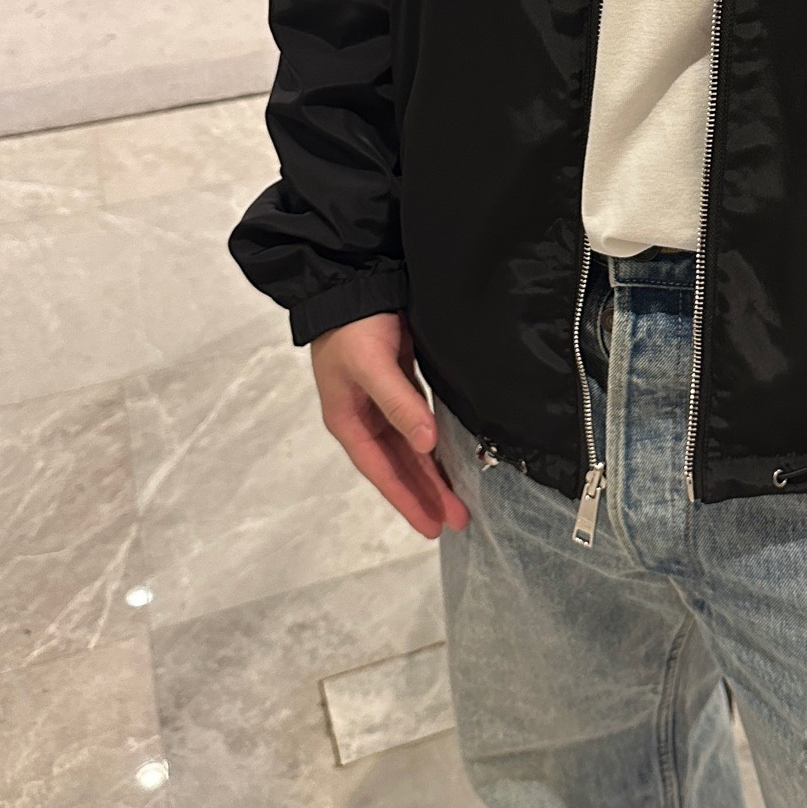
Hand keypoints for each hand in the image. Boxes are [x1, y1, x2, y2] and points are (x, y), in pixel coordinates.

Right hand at [311, 312, 469, 538]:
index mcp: (348, 420)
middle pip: (397, 465)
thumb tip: (425, 444)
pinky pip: (415, 424)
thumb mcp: (372, 366)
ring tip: (457, 499)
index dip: (407, 499)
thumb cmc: (354, 327)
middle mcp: (364, 417)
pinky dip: (429, 443)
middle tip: (457, 520)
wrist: (351, 282)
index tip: (433, 525)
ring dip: (430, 473)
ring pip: (408, 448)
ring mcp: (380, 401)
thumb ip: (399, 404)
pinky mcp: (398, 382)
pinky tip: (446, 454)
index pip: (381, 471)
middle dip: (425, 494)